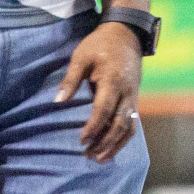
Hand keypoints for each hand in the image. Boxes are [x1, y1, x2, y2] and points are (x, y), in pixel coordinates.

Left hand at [55, 21, 142, 162]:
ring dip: (116, 145)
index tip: (81, 141)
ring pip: (129, 127)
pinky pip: (132, 123)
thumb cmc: (99, 45)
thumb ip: (70, 79)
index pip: (104, 110)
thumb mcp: (81, 56)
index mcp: (112, 80)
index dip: (93, 127)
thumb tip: (58, 102)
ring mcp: (134, 96)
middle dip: (105, 142)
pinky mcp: (135, 99)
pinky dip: (124, 138)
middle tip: (88, 155)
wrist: (126, 34)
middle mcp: (127, 92)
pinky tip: (112, 148)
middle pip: (119, 124)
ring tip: (100, 159)